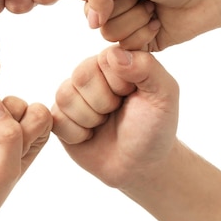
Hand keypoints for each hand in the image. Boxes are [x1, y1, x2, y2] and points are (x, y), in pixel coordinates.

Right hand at [51, 45, 178, 188]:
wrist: (140, 165)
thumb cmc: (154, 127)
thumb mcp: (164, 95)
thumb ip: (147, 68)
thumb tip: (115, 54)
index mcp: (115, 61)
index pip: (104, 59)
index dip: (119, 84)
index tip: (132, 96)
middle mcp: (91, 72)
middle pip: (81, 77)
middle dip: (103, 103)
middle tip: (117, 112)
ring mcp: (73, 94)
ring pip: (65, 96)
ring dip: (90, 119)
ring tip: (104, 123)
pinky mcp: (60, 116)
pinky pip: (55, 119)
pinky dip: (77, 134)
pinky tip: (90, 136)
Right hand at [76, 0, 220, 50]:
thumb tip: (90, 21)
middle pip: (92, 15)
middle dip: (122, 6)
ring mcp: (124, 18)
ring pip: (108, 33)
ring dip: (135, 21)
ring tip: (154, 8)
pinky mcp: (137, 40)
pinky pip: (125, 48)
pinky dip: (144, 35)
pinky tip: (159, 22)